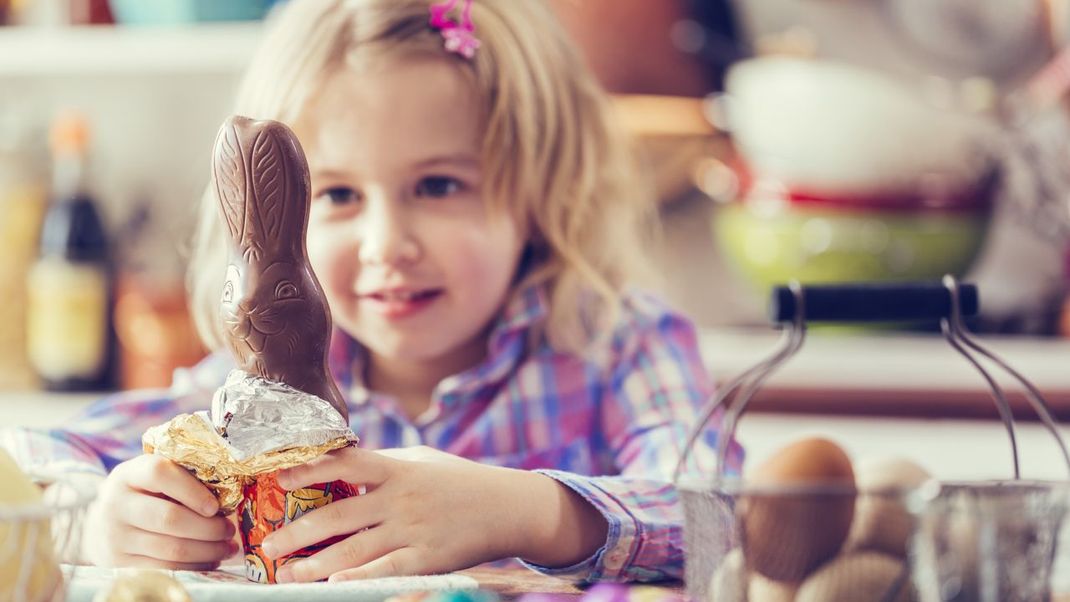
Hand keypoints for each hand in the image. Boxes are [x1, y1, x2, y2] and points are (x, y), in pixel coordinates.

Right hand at [82, 454, 238, 569]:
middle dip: (208, 527)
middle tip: (229, 529)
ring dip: (208, 550)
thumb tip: (230, 495)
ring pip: (172, 548)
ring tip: (227, 547)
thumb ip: (180, 478)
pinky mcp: (119, 564)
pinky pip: (165, 568)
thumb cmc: (141, 496)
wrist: (99, 526)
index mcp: (128, 474)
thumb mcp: (151, 479)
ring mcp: (116, 536)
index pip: (159, 473)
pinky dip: (194, 566)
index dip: (191, 489)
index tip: (215, 506)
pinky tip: (210, 561)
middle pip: (169, 518)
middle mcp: (116, 504)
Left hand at [262, 446, 606, 581]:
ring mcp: (414, 531)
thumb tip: (339, 462)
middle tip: (268, 545)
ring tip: (288, 574)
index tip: (278, 477)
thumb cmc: (458, 481)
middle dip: (299, 531)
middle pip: (341, 515)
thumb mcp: (421, 460)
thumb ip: (383, 464)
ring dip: (317, 564)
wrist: (507, 507)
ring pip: (356, 550)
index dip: (311, 469)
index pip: (347, 463)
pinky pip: (387, 571)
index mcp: (398, 469)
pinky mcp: (428, 559)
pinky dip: (359, 580)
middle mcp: (402, 499)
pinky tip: (334, 586)